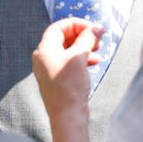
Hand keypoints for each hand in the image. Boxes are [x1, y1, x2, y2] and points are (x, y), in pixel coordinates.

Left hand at [32, 17, 102, 141]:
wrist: (67, 116)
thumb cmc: (70, 86)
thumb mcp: (79, 58)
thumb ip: (88, 39)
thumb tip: (97, 27)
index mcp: (44, 49)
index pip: (59, 27)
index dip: (77, 24)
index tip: (93, 28)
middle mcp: (44, 57)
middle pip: (63, 37)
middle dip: (82, 36)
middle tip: (97, 39)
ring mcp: (49, 68)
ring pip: (68, 50)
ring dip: (84, 47)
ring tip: (98, 50)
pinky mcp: (57, 78)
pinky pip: (69, 62)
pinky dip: (81, 59)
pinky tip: (94, 62)